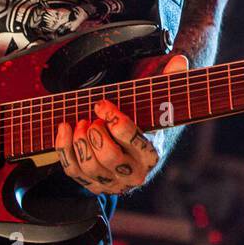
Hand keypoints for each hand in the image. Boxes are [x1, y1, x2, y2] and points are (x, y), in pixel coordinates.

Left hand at [54, 53, 188, 194]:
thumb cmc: (144, 122)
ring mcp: (111, 182)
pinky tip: (65, 128)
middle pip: (110, 157)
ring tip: (82, 122)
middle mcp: (133, 174)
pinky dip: (64, 148)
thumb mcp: (157, 104)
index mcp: (151, 155)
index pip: (135, 141)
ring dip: (80, 140)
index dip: (115, 120)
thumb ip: (170, 82)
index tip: (102, 103)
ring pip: (89, 166)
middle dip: (96, 134)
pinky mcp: (92, 184)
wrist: (134, 152)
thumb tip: (179, 60)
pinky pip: (73, 170)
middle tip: (92, 118)